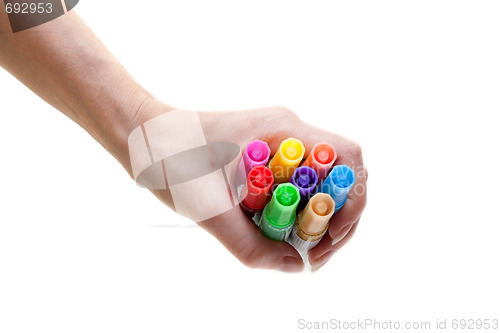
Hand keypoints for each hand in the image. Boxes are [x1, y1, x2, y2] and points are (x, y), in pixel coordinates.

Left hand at [131, 101, 367, 271]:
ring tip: (299, 250)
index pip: (346, 157)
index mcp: (282, 130)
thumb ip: (250, 245)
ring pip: (319, 182)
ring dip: (317, 218)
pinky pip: (296, 185)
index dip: (351, 199)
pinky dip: (297, 212)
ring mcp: (278, 143)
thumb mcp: (208, 209)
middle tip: (315, 253)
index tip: (330, 234)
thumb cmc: (168, 159)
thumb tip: (295, 267)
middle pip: (339, 174)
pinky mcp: (266, 156)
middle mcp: (288, 132)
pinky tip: (282, 232)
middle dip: (337, 218)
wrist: (140, 136)